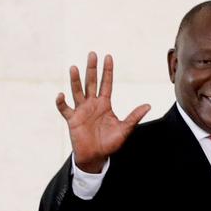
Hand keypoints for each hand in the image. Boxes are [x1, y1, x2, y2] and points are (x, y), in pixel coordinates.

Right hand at [56, 52, 148, 172]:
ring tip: (74, 67)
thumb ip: (134, 117)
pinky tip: (61, 95)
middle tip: (92, 54)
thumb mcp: (124, 129)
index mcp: (104, 104)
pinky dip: (61, 102)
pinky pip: (65, 109)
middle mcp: (92, 104)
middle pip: (91, 83)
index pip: (106, 83)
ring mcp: (81, 110)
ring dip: (75, 80)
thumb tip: (148, 105)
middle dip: (92, 69)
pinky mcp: (72, 119)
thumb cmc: (110, 143)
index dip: (107, 71)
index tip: (108, 57)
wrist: (96, 156)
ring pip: (77, 91)